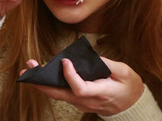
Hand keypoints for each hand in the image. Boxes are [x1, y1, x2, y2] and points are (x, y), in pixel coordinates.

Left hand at [20, 56, 143, 115]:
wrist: (132, 106)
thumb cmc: (129, 87)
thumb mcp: (125, 72)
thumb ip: (108, 64)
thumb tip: (89, 55)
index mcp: (100, 93)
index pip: (79, 88)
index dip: (70, 76)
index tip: (65, 61)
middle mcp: (87, 101)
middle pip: (60, 94)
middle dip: (42, 82)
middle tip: (29, 68)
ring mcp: (81, 104)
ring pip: (58, 95)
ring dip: (42, 82)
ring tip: (30, 68)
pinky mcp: (78, 102)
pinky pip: (62, 94)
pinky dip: (50, 84)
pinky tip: (43, 73)